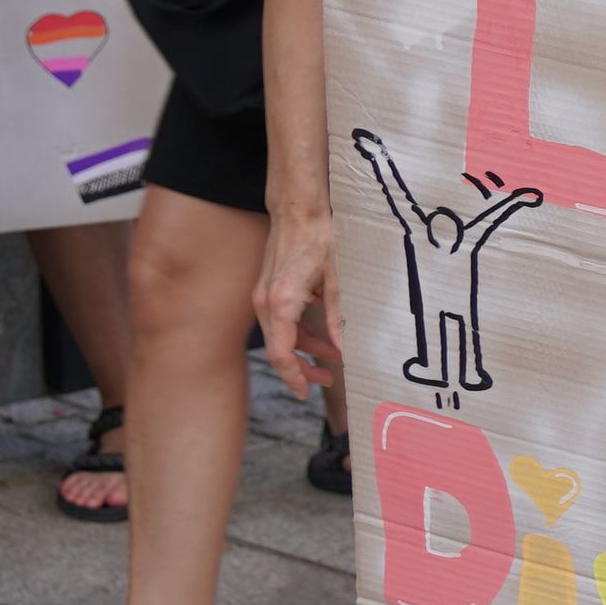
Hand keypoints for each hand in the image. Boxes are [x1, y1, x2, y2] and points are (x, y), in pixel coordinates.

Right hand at [257, 198, 342, 396]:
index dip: (293, 377)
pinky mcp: (268, 290)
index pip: (281, 354)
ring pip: (281, 336)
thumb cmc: (318, 239)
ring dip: (304, 350)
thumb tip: (342, 348)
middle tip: (328, 380)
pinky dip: (299, 333)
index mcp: (281, 303)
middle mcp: (265, 303)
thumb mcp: (337, 281)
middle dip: (303, 368)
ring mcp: (263, 296)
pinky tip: (321, 338)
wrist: (298, 211)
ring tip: (332, 361)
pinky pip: (281, 321)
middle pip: (279, 349)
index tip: (304, 394)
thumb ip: (337, 318)